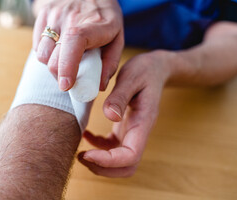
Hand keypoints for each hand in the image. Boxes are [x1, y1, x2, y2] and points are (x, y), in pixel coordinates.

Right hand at [33, 0, 123, 90]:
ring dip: (51, 64)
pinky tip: (57, 49)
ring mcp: (56, 13)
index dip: (68, 66)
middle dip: (59, 75)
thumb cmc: (106, 19)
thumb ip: (110, 63)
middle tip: (69, 79)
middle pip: (54, 56)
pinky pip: (37, 44)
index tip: (66, 85)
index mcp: (96, 23)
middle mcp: (72, 15)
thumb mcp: (117, 38)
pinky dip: (45, 53)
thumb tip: (99, 86)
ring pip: (42, 53)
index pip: (75, 41)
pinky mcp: (44, 12)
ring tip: (63, 61)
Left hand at [78, 51, 170, 176]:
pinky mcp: (125, 128)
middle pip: (127, 167)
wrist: (156, 68)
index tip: (87, 154)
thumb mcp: (131, 77)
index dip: (109, 161)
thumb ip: (120, 97)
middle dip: (104, 169)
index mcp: (143, 123)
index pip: (131, 156)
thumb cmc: (145, 70)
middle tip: (82, 157)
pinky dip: (98, 147)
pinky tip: (86, 134)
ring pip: (120, 161)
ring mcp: (132, 132)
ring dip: (100, 163)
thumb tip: (109, 116)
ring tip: (80, 153)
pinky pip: (112, 146)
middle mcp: (139, 132)